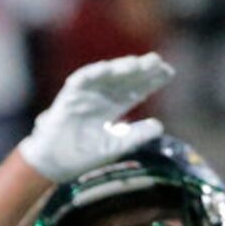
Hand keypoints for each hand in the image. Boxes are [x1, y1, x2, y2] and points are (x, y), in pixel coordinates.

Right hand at [19, 53, 173, 183]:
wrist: (55, 164)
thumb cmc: (83, 156)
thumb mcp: (115, 145)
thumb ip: (136, 136)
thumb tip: (159, 126)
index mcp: (113, 107)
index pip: (136, 89)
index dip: (152, 81)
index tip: (169, 73)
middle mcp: (101, 97)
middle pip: (125, 78)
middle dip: (141, 69)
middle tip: (158, 61)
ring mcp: (86, 94)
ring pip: (107, 75)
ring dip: (121, 67)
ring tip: (137, 63)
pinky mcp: (69, 96)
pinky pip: (81, 80)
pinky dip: (93, 73)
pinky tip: (108, 67)